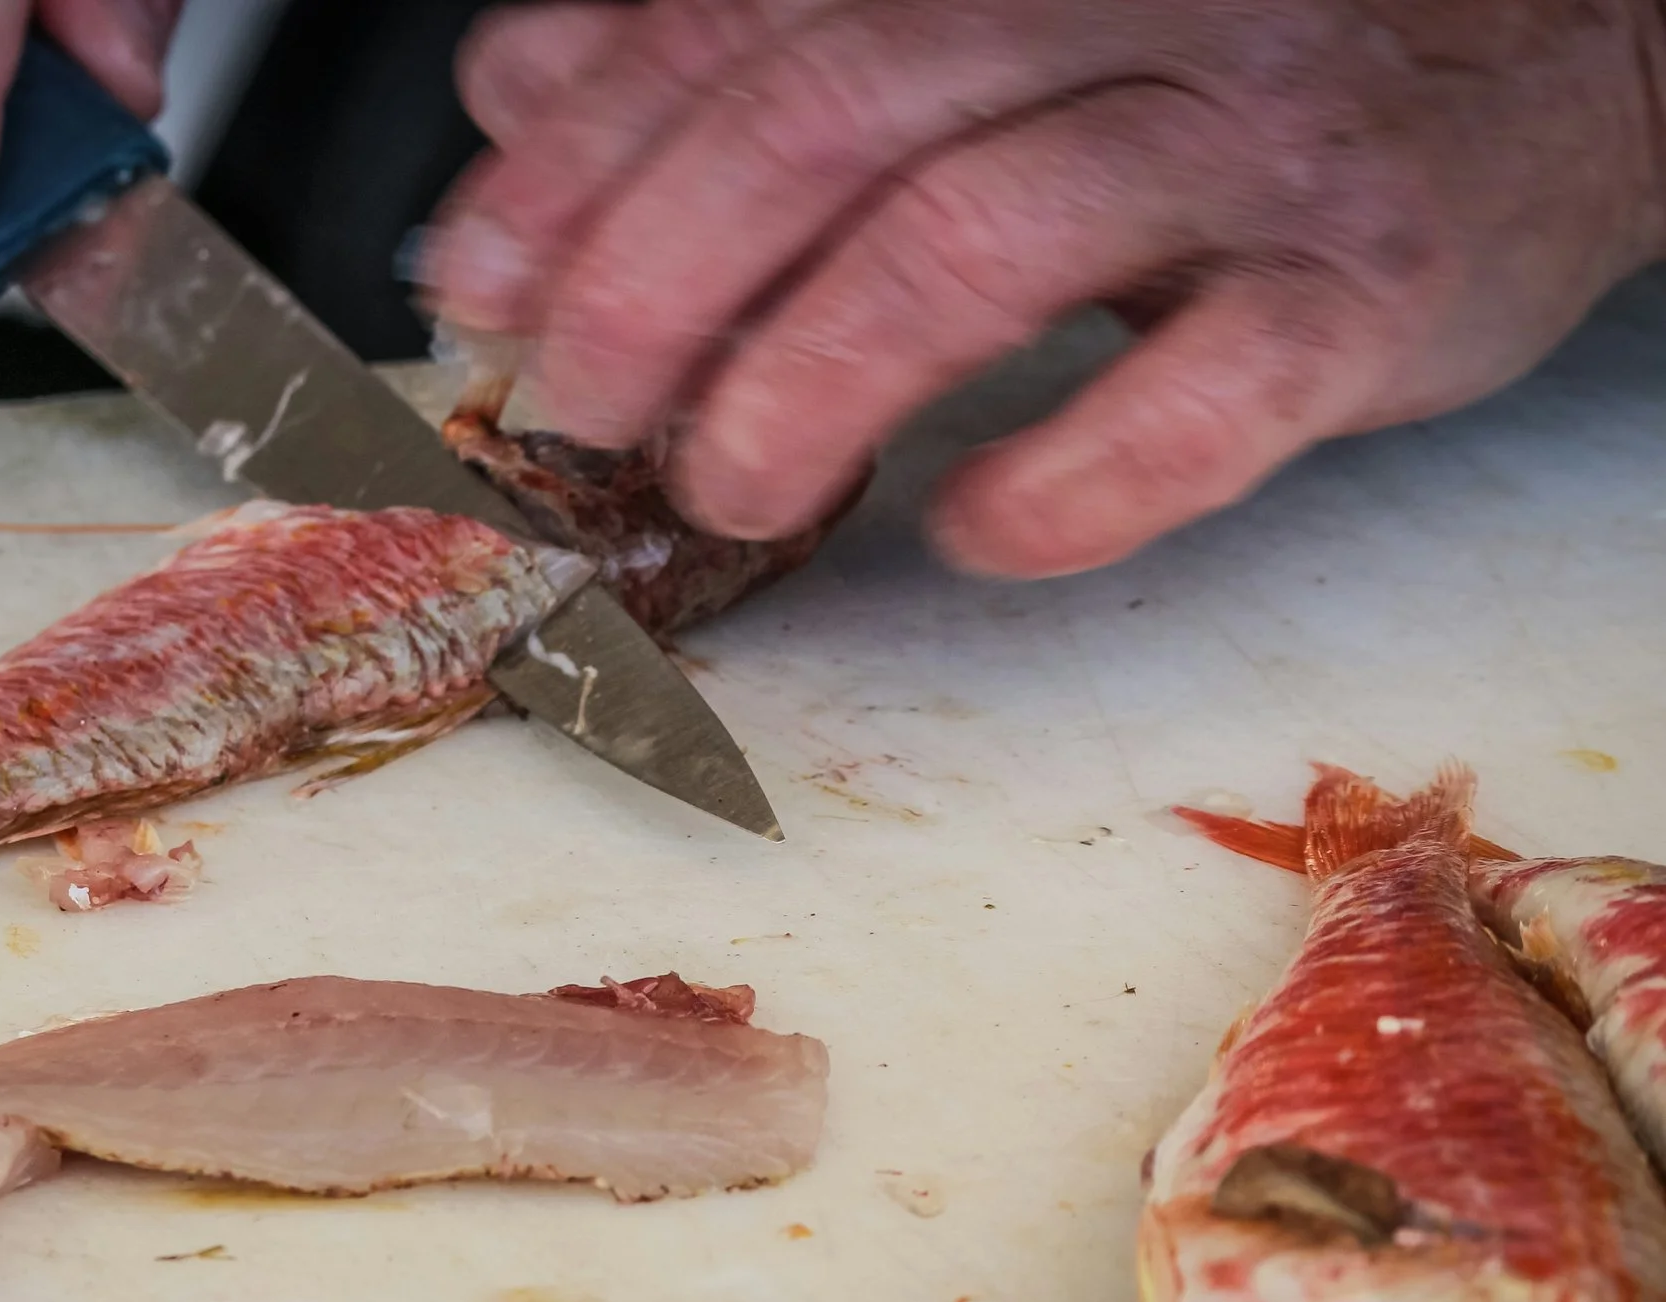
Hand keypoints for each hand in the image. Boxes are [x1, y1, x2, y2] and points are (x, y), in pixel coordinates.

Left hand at [422, 0, 1665, 577]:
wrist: (1550, 65)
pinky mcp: (1366, 290)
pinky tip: (976, 527)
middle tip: (581, 406)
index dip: (575, 163)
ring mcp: (1245, 149)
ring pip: (975, 237)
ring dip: (810, 381)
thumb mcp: (971, 36)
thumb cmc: (1215, 74)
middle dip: (654, 278)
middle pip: (822, 117)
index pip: (733, 34)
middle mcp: (1115, 17)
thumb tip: (521, 80)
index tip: (474, 281)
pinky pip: (1203, 392)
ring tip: (731, 485)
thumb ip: (743, 53)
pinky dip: (1065, 479)